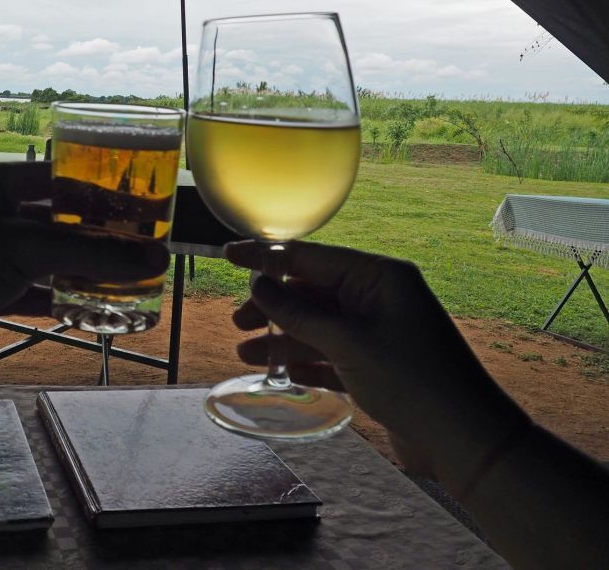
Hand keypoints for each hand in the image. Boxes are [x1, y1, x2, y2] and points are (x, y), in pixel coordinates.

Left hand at [0, 162, 168, 376]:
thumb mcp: (26, 248)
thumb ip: (91, 254)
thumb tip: (156, 257)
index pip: (59, 175)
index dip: (98, 187)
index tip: (139, 202)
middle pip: (56, 220)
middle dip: (96, 235)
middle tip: (140, 246)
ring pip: (46, 260)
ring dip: (81, 271)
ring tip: (126, 279)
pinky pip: (30, 293)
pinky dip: (58, 302)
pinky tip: (90, 311)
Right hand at [226, 240, 525, 480]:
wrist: (465, 440)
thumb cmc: (416, 380)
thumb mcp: (349, 342)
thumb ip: (299, 312)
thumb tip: (260, 286)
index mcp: (379, 277)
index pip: (311, 257)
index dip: (267, 257)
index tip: (229, 255)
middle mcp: (378, 298)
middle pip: (311, 291)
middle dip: (273, 305)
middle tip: (239, 320)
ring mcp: (377, 332)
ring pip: (316, 326)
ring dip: (282, 338)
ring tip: (246, 352)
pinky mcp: (375, 366)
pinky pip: (329, 354)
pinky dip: (304, 361)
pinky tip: (279, 372)